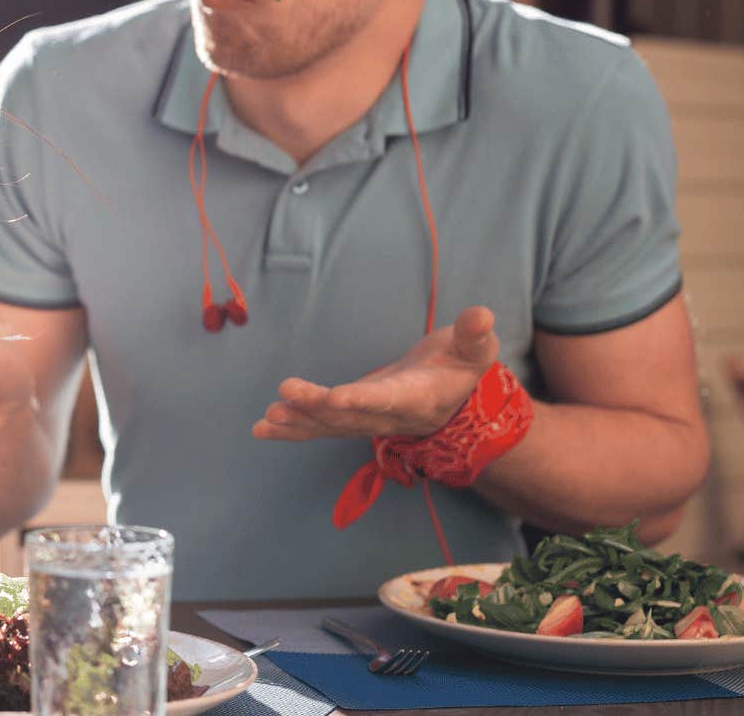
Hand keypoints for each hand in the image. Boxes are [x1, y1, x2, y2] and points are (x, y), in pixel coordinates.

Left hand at [253, 306, 499, 440]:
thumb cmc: (460, 366)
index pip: (387, 400)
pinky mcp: (349, 417)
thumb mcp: (473, 349)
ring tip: (267, 418)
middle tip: (286, 391)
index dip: (362, 400)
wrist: (451, 398)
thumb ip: (475, 335)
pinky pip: (319, 427)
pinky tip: (260, 428)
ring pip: (329, 426)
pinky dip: (291, 429)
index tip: (336, 397)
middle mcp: (387, 416)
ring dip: (298, 421)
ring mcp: (366, 420)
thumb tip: (483, 314)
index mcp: (416, 397)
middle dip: (317, 406)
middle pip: (349, 415)